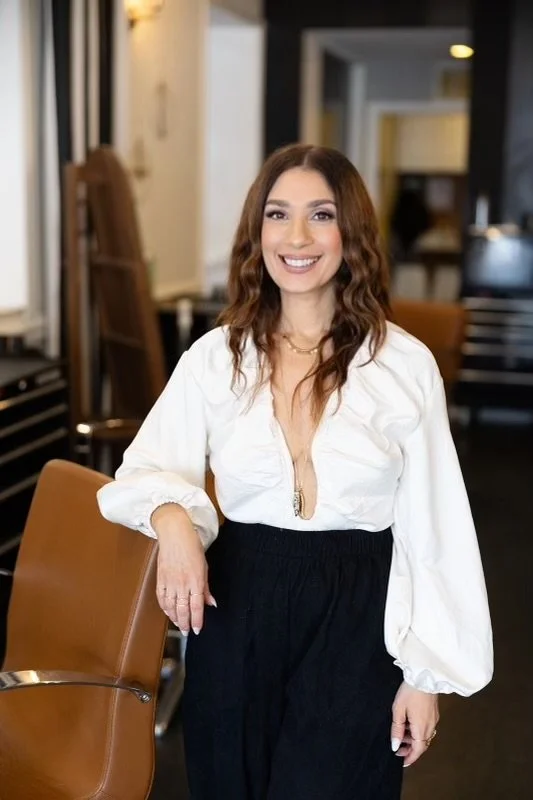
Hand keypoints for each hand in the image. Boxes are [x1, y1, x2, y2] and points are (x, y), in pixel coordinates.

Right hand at [152, 503, 216, 634]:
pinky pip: (161, 598)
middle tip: (187, 631)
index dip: (197, 620)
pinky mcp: (160, 578)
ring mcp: (170, 582)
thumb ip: (206, 588)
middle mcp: (182, 583)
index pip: (196, 606)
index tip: (197, 629)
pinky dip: (165, 608)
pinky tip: (168, 612)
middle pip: (183, 610)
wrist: (175, 534)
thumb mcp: (204, 566)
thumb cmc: (192, 547)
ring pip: (171, 606)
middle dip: (185, 623)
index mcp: (196, 580)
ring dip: (175, 618)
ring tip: (179, 624)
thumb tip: (211, 603)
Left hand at [390, 682, 438, 766]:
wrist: (424, 676)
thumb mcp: (398, 710)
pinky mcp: (434, 713)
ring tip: (401, 734)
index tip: (402, 762)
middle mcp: (430, 726)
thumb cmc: (410, 692)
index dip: (410, 758)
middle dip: (411, 749)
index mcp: (421, 728)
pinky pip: (426, 727)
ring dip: (414, 739)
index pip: (418, 750)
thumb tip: (395, 745)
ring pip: (424, 736)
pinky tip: (409, 724)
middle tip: (398, 748)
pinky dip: (418, 731)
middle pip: (422, 744)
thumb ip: (397, 729)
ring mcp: (434, 719)